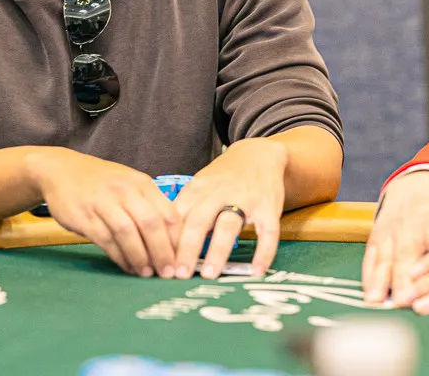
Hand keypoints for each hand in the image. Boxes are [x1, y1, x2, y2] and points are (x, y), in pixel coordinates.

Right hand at [26, 148, 179, 277]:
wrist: (61, 170)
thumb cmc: (102, 183)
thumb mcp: (130, 186)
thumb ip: (149, 208)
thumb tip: (172, 243)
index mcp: (142, 184)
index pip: (169, 213)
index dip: (177, 241)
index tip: (181, 260)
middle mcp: (124, 190)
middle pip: (150, 223)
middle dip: (162, 252)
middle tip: (167, 274)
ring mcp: (103, 202)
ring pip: (127, 233)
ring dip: (140, 257)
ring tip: (147, 274)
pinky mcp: (84, 215)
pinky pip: (105, 239)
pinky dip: (118, 256)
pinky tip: (126, 267)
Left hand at [173, 137, 287, 280]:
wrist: (258, 154)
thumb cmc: (223, 178)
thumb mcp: (200, 186)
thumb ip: (186, 211)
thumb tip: (164, 243)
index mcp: (197, 189)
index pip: (177, 215)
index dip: (168, 240)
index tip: (160, 262)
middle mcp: (219, 193)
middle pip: (199, 220)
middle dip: (188, 248)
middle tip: (180, 274)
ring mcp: (245, 200)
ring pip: (228, 225)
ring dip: (218, 251)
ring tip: (210, 275)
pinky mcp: (268, 208)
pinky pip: (268, 232)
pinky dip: (263, 252)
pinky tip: (256, 271)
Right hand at [363, 171, 428, 305]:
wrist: (416, 185)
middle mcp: (411, 225)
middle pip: (408, 254)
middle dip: (404, 280)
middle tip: (403, 304)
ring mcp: (391, 230)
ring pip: (385, 256)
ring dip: (381, 279)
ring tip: (377, 301)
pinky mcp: (376, 234)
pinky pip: (370, 255)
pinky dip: (368, 275)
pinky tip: (369, 293)